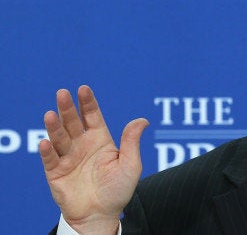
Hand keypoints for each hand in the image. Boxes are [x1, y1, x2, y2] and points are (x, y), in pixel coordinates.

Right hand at [39, 85, 147, 232]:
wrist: (102, 215)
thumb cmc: (119, 190)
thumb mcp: (130, 165)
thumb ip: (132, 142)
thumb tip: (143, 120)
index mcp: (100, 139)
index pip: (92, 116)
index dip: (87, 102)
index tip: (83, 88)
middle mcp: (81, 144)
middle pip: (73, 122)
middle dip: (67, 108)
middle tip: (63, 93)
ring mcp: (67, 157)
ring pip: (59, 137)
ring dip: (54, 126)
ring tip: (51, 114)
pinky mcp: (55, 172)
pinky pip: (50, 159)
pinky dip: (47, 151)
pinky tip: (46, 142)